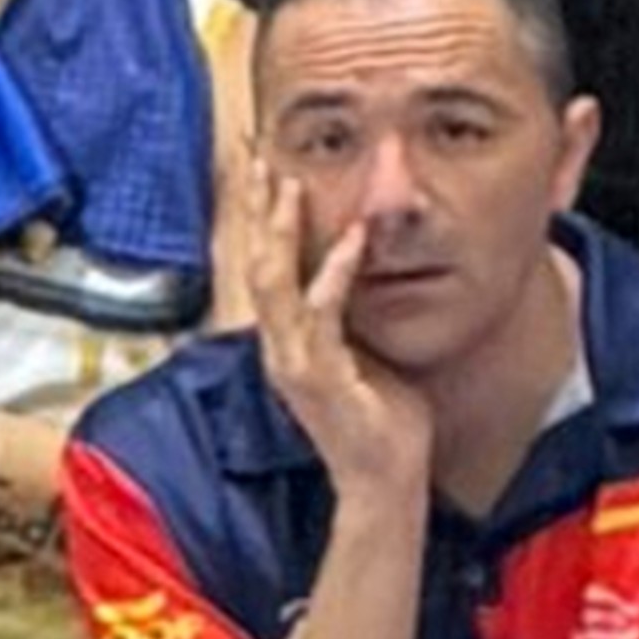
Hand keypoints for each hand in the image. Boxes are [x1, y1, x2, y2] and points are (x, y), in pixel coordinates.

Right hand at [242, 133, 433, 505]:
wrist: (385, 482)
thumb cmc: (381, 420)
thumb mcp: (364, 351)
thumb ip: (352, 313)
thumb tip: (364, 268)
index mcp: (287, 339)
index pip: (262, 264)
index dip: (256, 216)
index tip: (260, 166)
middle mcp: (279, 348)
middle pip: (254, 263)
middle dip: (253, 209)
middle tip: (257, 156)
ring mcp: (295, 365)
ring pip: (274, 285)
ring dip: (279, 232)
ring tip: (287, 184)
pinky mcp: (321, 381)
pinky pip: (322, 316)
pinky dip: (335, 274)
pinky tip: (352, 239)